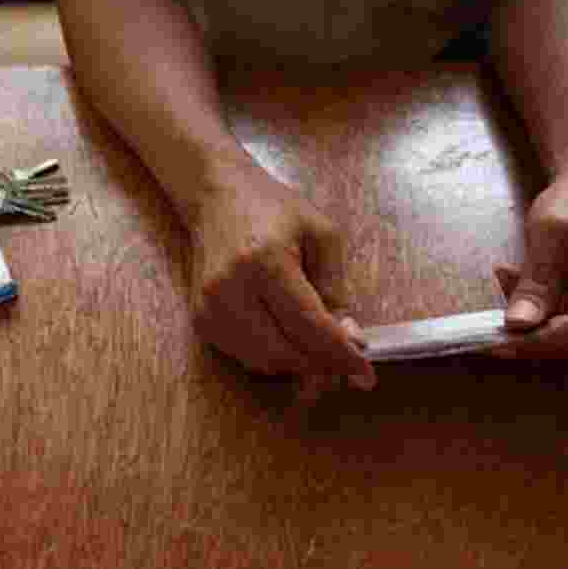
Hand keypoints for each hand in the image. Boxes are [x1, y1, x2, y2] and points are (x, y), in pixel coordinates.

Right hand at [186, 162, 375, 388]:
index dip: (341, 355)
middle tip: (346, 363)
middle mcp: (230, 289)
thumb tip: (348, 338)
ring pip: (263, 362)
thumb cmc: (272, 208)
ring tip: (321, 350)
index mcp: (265, 261)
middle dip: (321, 366)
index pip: (308, 326)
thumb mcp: (321, 235)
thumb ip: (335, 289)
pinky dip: (274, 357)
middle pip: (284, 353)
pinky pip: (245, 356)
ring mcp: (210, 307)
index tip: (366, 372)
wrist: (217, 196)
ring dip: (298, 365)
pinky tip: (290, 338)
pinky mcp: (201, 319)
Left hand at [496, 159, 567, 357]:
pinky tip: (521, 278)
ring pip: (563, 331)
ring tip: (509, 273)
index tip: (487, 343)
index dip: (527, 343)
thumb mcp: (550, 233)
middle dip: (525, 324)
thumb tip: (518, 324)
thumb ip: (536, 281)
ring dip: (530, 311)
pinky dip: (539, 305)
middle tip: (495, 295)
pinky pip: (566, 319)